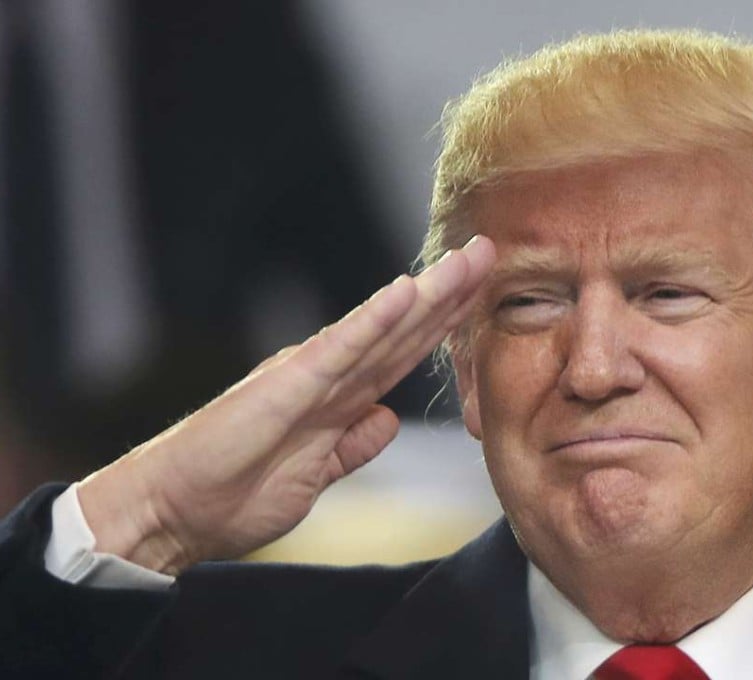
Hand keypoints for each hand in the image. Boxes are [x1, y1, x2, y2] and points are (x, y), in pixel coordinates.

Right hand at [77, 236, 495, 573]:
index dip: (445, 323)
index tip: (483, 295)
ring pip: (382, 328)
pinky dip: (373, 320)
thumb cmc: (235, 493)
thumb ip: (354, 445)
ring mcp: (310, 374)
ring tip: (468, 258)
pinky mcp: (286, 385)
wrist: (174, 511)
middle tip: (490, 252)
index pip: (403, 353)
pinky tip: (404, 293)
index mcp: (338, 396)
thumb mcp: (317, 475)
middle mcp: (329, 376)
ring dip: (429, 293)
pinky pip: (339, 349)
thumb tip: (387, 420)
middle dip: (451, 293)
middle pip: (403, 330)